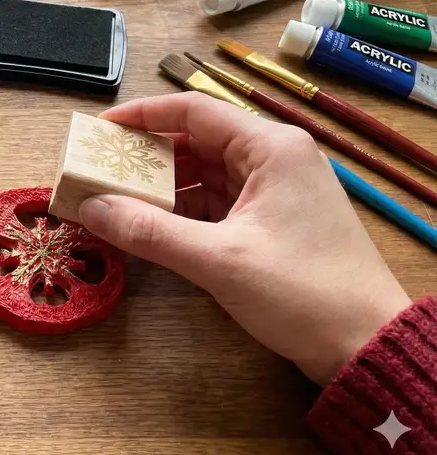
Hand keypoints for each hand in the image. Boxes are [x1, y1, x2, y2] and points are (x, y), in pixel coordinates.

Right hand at [78, 92, 411, 384]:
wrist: (365, 344)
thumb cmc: (302, 292)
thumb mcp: (218, 260)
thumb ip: (149, 231)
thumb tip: (89, 208)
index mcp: (270, 147)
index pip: (194, 110)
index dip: (143, 115)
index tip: (101, 129)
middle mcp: (275, 157)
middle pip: (198, 140)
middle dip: (148, 156)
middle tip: (101, 169)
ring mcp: (276, 189)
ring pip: (206, 172)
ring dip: (164, 186)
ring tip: (117, 199)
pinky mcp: (273, 218)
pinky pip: (218, 200)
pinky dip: (185, 210)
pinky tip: (152, 225)